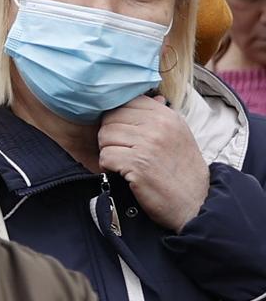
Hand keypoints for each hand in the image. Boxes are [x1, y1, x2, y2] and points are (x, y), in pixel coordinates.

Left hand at [98, 95, 210, 230]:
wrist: (196, 203)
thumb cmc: (182, 171)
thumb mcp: (178, 136)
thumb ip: (159, 116)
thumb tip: (149, 97)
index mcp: (167, 116)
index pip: (126, 102)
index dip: (117, 118)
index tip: (124, 135)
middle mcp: (158, 126)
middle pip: (110, 119)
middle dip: (110, 137)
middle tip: (122, 152)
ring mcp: (148, 144)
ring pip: (105, 136)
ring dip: (109, 152)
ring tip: (124, 163)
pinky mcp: (138, 164)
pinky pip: (105, 156)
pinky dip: (108, 167)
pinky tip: (123, 173)